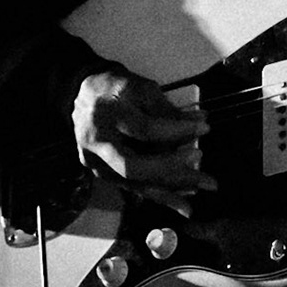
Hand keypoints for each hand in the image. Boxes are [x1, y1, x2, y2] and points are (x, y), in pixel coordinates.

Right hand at [72, 70, 215, 216]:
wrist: (81, 96)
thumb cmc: (115, 89)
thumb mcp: (142, 88)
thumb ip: (167, 109)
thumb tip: (199, 122)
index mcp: (109, 116)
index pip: (146, 130)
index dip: (178, 130)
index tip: (204, 128)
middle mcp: (99, 144)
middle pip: (135, 167)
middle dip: (173, 171)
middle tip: (203, 171)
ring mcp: (96, 162)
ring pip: (134, 184)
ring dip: (168, 193)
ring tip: (197, 196)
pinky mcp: (101, 173)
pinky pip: (131, 187)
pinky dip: (157, 194)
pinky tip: (179, 199)